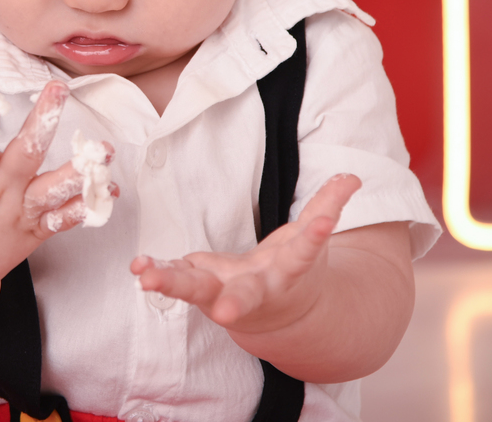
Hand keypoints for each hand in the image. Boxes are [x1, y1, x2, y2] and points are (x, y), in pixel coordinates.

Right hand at [0, 82, 114, 298]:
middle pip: (23, 156)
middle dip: (42, 123)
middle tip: (59, 92)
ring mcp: (18, 216)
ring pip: (52, 190)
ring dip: (80, 171)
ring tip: (103, 150)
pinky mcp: (34, 233)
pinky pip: (64, 220)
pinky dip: (87, 207)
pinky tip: (110, 190)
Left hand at [131, 174, 360, 333]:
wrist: (274, 315)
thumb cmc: (288, 273)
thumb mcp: (308, 243)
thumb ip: (328, 208)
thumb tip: (353, 176)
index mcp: (287, 276)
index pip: (303, 254)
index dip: (315, 236)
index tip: (323, 224)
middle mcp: (254, 291)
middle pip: (244, 297)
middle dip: (235, 304)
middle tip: (225, 314)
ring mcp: (221, 292)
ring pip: (196, 291)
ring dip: (171, 282)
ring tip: (145, 276)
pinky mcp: (197, 285)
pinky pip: (176, 278)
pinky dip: (157, 271)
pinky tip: (137, 266)